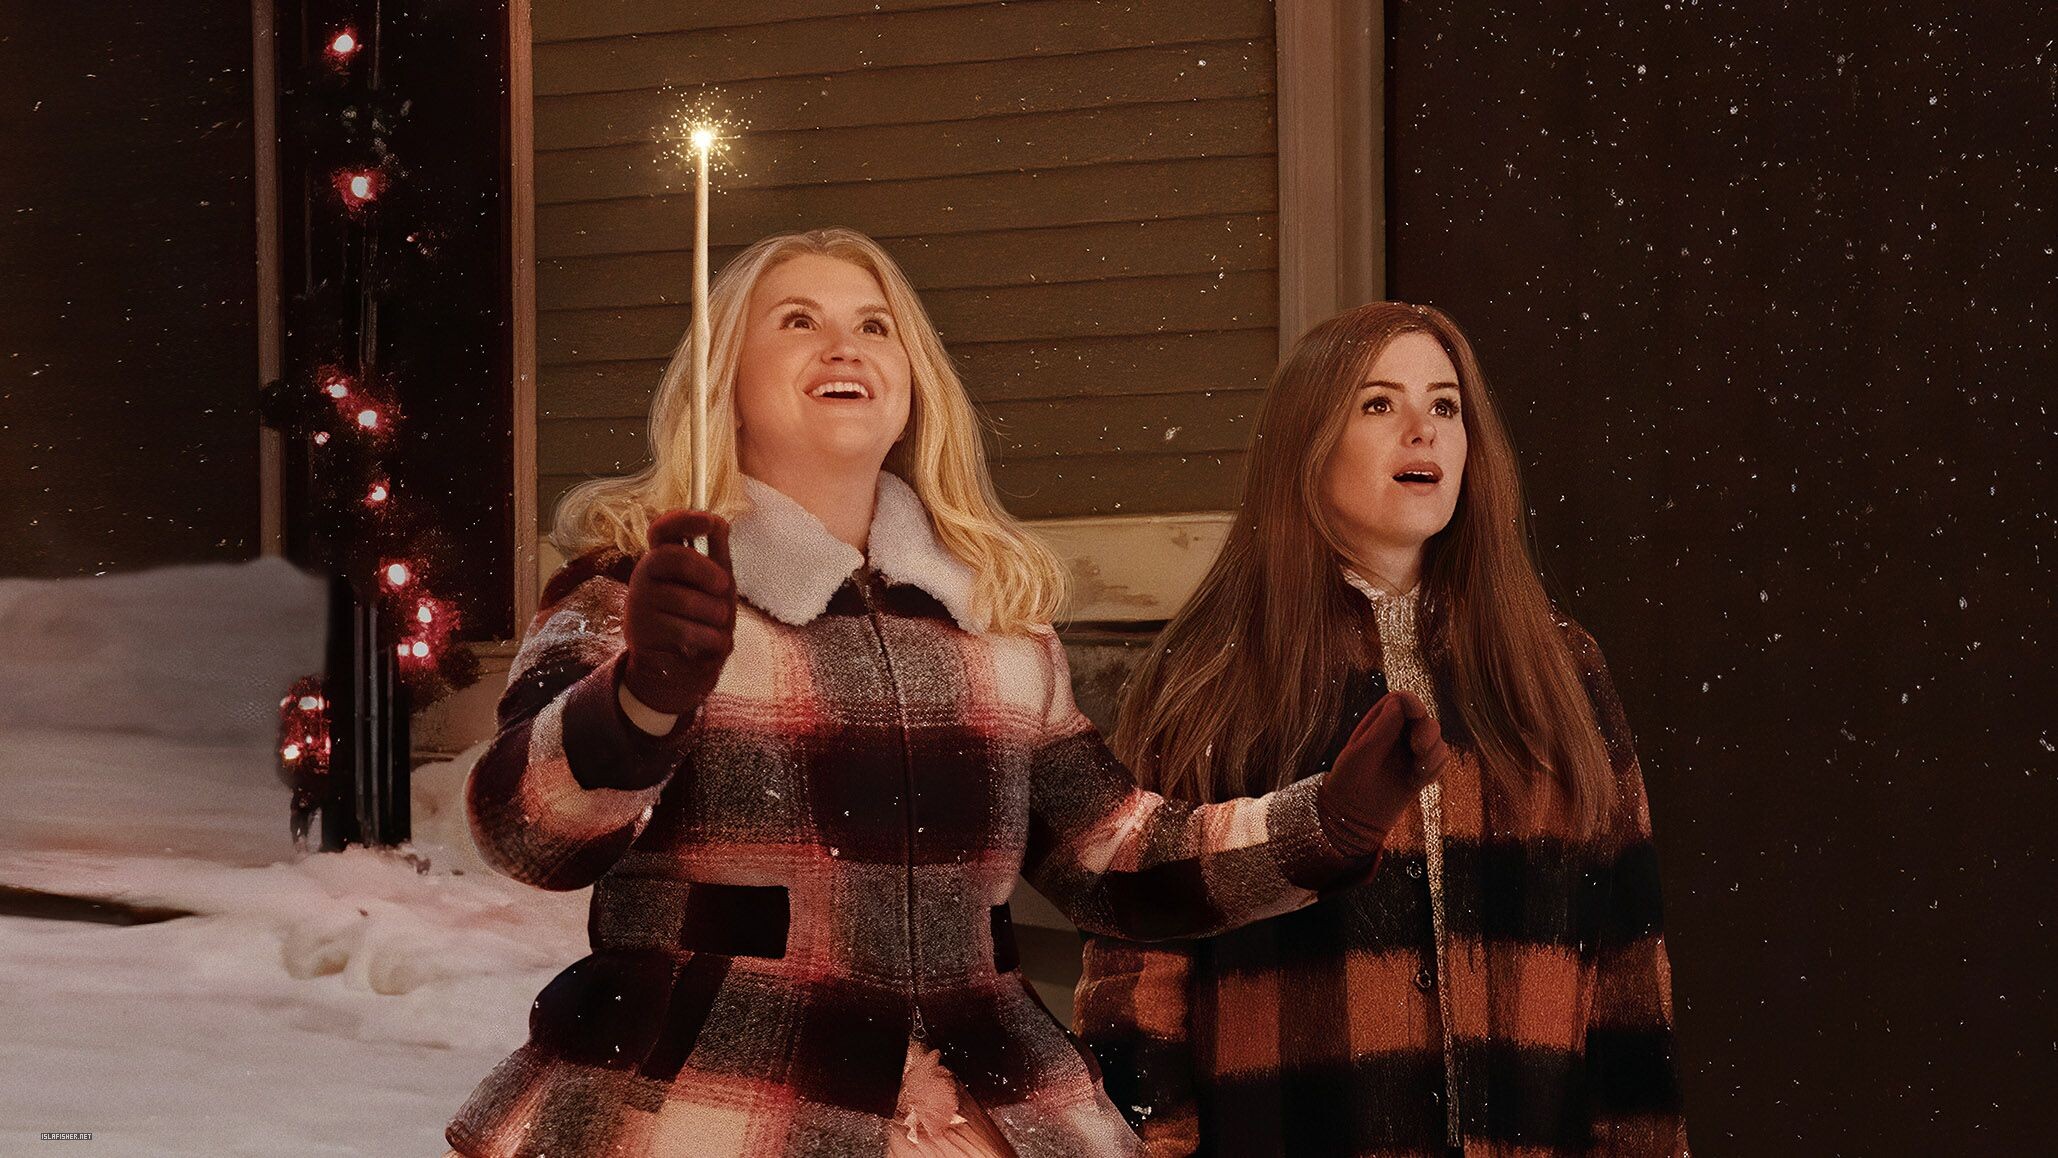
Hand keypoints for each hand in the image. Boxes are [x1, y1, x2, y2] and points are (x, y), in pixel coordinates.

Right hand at [619, 509, 736, 717]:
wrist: (683, 671)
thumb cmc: (700, 621)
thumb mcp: (714, 587)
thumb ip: (717, 557)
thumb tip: (720, 521)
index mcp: (663, 560)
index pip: (662, 529)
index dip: (684, 519)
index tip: (711, 520)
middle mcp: (644, 576)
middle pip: (671, 556)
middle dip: (705, 571)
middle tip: (725, 588)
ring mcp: (639, 604)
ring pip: (685, 599)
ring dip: (715, 616)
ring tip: (715, 627)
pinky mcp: (640, 633)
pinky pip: (685, 630)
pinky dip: (710, 640)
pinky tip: (707, 645)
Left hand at [1315, 690, 1449, 855]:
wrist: (1353, 817)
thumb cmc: (1348, 781)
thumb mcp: (1360, 753)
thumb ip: (1382, 728)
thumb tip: (1400, 701)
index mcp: (1379, 722)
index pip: (1403, 701)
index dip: (1413, 703)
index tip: (1417, 714)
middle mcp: (1397, 734)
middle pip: (1426, 719)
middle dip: (1428, 732)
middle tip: (1418, 749)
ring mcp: (1411, 752)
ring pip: (1438, 741)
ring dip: (1433, 754)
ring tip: (1417, 771)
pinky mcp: (1421, 771)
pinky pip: (1442, 761)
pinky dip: (1436, 769)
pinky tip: (1418, 781)